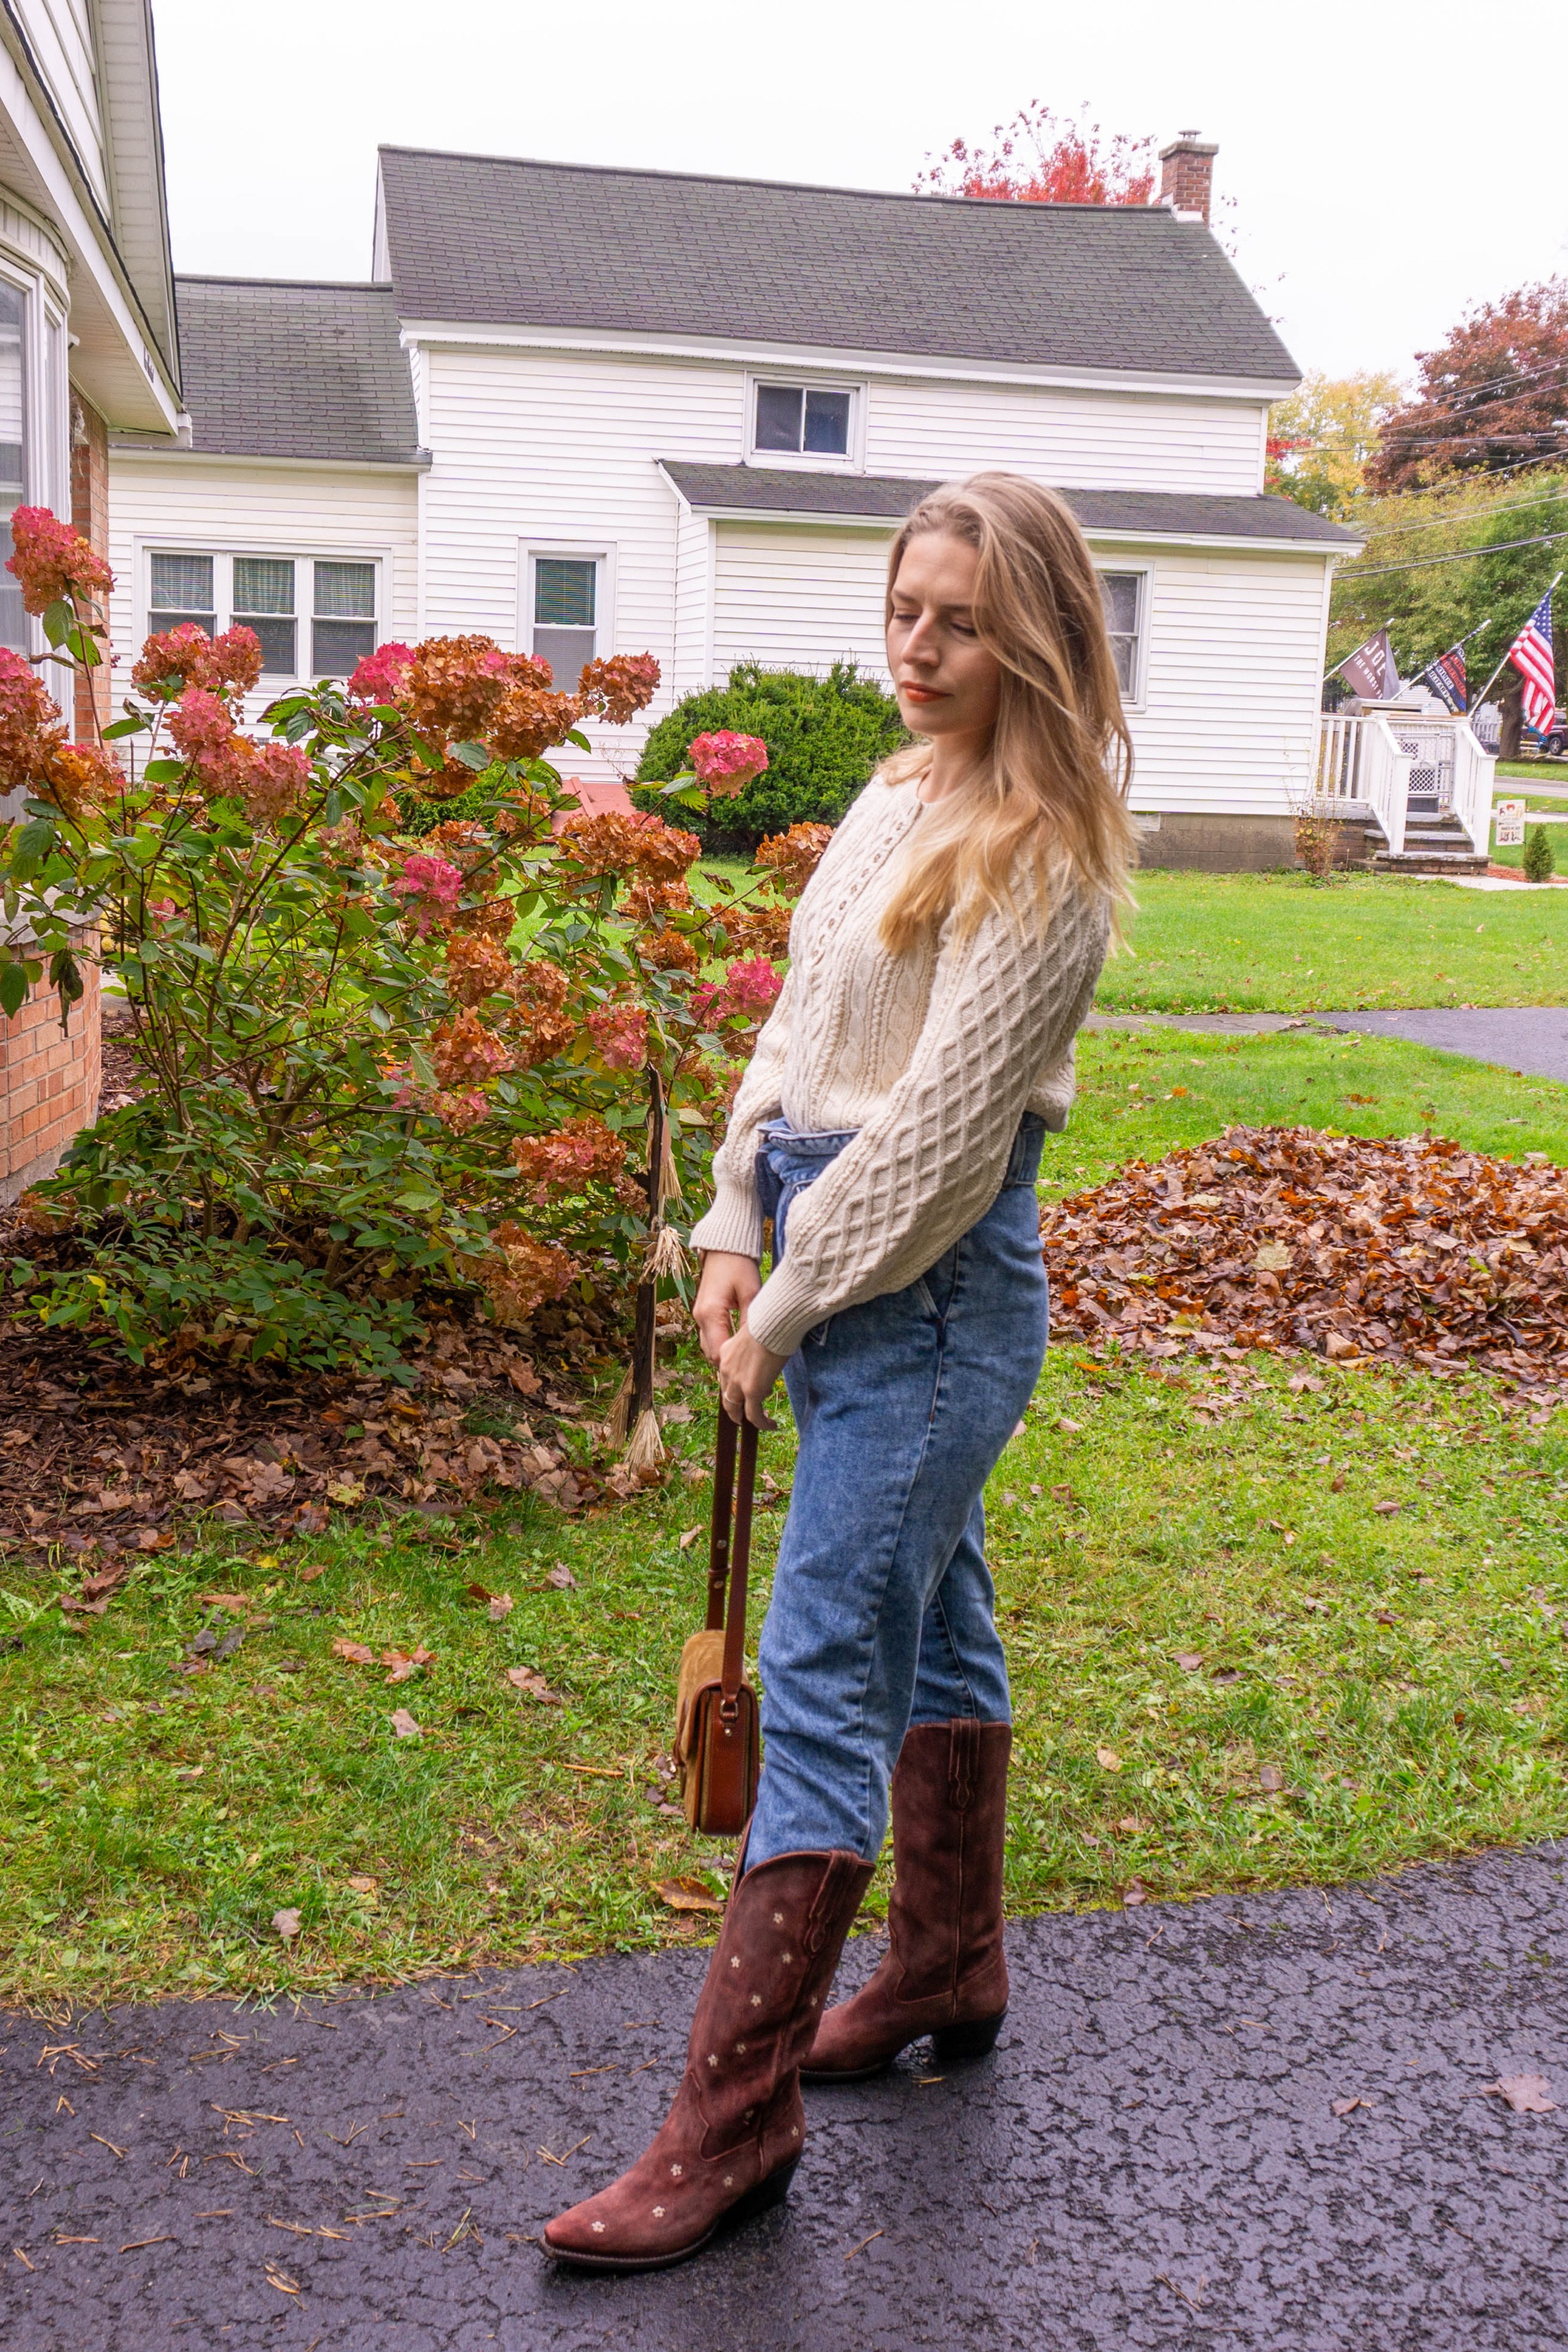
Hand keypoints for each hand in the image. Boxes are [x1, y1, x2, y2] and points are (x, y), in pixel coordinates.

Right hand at [694, 1250, 760, 1366]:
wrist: (724, 1247)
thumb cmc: (739, 1266)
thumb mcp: (751, 1293)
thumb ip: (751, 1321)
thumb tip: (757, 1348)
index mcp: (710, 1314)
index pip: (718, 1353)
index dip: (734, 1366)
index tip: (753, 1373)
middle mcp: (700, 1317)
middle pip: (712, 1354)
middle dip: (730, 1364)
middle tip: (753, 1372)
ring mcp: (699, 1315)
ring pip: (710, 1347)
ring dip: (726, 1355)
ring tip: (747, 1363)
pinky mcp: (704, 1312)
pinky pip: (711, 1336)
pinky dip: (723, 1344)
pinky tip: (740, 1347)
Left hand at [717, 1323, 787, 1429]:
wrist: (772, 1323)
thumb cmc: (769, 1322)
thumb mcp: (755, 1334)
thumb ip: (755, 1346)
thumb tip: (766, 1355)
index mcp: (726, 1352)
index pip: (725, 1375)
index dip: (734, 1386)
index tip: (745, 1391)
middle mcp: (727, 1369)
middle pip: (726, 1395)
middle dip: (734, 1408)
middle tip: (741, 1415)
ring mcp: (738, 1382)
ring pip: (736, 1408)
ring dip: (745, 1418)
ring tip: (758, 1423)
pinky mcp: (752, 1391)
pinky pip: (755, 1415)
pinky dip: (762, 1423)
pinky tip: (772, 1425)